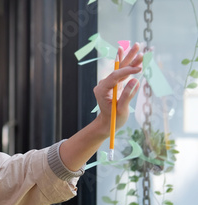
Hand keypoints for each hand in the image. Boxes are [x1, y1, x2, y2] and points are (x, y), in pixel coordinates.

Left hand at [59, 43, 143, 170]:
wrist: (107, 123)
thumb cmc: (114, 119)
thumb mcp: (121, 109)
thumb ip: (127, 95)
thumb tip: (136, 80)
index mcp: (102, 90)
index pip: (115, 77)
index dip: (127, 71)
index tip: (139, 69)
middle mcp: (103, 84)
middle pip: (117, 69)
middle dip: (128, 57)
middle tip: (137, 46)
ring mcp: (108, 83)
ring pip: (120, 69)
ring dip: (130, 59)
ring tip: (138, 47)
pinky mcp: (114, 84)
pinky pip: (122, 73)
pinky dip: (129, 65)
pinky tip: (131, 55)